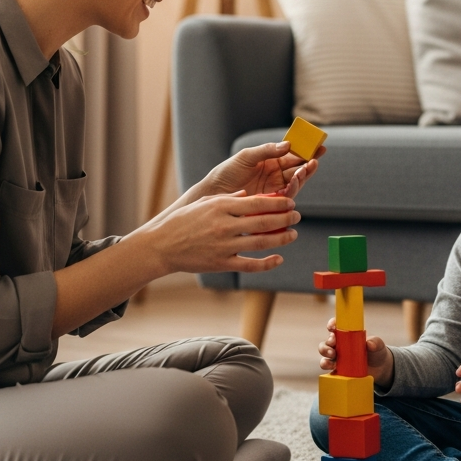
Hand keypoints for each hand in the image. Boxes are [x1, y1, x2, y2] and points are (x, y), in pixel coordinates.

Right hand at [135, 190, 298, 274]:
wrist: (163, 245)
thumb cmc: (183, 221)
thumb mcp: (204, 202)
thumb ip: (228, 198)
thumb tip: (248, 194)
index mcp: (221, 207)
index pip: (257, 203)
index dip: (277, 203)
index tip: (290, 201)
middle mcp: (224, 226)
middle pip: (263, 222)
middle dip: (284, 218)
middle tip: (297, 216)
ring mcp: (224, 246)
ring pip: (261, 243)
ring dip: (281, 239)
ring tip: (293, 234)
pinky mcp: (221, 264)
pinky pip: (250, 265)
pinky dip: (267, 263)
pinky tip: (278, 258)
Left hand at [202, 141, 324, 199]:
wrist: (214, 193)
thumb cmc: (227, 172)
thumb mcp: (246, 157)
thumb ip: (266, 150)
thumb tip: (288, 145)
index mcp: (271, 161)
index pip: (293, 154)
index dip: (307, 151)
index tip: (320, 146)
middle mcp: (275, 175)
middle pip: (298, 169)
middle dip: (309, 164)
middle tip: (316, 159)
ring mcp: (274, 188)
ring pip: (295, 183)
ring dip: (303, 176)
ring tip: (306, 168)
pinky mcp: (271, 202)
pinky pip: (287, 196)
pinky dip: (293, 189)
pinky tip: (295, 181)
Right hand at [318, 318, 394, 388]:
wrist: (380, 368)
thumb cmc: (376, 351)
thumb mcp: (378, 345)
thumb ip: (375, 342)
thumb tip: (369, 343)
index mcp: (346, 334)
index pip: (335, 326)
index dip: (331, 324)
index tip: (332, 327)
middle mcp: (339, 345)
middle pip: (327, 342)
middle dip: (327, 342)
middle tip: (333, 343)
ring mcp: (338, 358)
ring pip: (324, 354)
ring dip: (325, 354)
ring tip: (332, 356)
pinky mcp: (338, 370)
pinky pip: (329, 369)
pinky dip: (328, 367)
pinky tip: (333, 368)